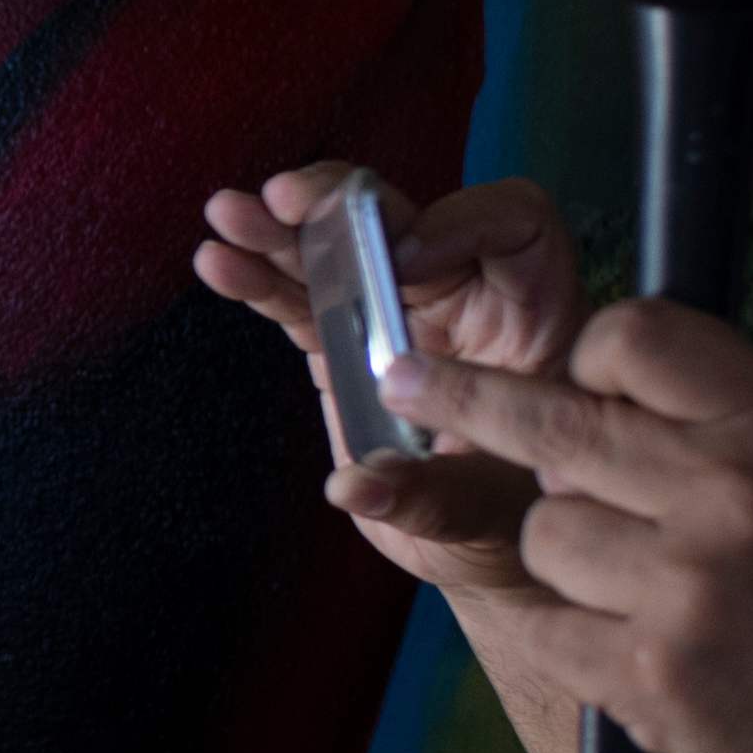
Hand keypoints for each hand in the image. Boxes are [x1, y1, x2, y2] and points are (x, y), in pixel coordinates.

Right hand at [190, 168, 582, 597]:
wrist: (479, 550)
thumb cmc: (515, 527)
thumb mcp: (490, 517)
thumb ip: (430, 498)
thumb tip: (354, 488)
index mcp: (533, 317)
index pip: (513, 225)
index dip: (462, 223)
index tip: (406, 263)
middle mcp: (465, 299)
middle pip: (405, 220)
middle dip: (342, 205)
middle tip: (286, 202)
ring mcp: (398, 317)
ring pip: (340, 252)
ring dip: (281, 232)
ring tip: (229, 216)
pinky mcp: (346, 344)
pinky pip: (302, 301)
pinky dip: (259, 281)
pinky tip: (220, 262)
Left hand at [377, 301, 752, 752]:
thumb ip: (716, 418)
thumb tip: (585, 379)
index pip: (636, 337)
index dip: (591, 355)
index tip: (573, 377)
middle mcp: (729, 495)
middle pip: (550, 418)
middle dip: (463, 396)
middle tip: (401, 376)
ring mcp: (684, 587)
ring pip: (544, 529)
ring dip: (570, 556)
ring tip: (645, 590)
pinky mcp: (645, 673)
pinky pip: (542, 621)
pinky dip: (563, 631)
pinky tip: (617, 644)